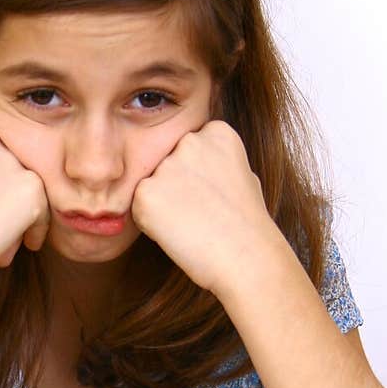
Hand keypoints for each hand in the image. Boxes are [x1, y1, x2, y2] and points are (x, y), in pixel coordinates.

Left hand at [130, 120, 284, 298]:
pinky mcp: (145, 193)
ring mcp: (166, 166)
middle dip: (176, 188)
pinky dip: (151, 225)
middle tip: (201, 214)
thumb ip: (215, 162)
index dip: (198, 178)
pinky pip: (138, 208)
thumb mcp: (243, 176)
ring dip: (163, 206)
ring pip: (151, 186)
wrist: (246, 256)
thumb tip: (198, 169)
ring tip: (193, 224)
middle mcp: (189, 141)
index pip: (189, 150)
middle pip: (166, 165)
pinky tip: (178, 233)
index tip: (216, 197)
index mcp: (216, 132)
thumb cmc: (248, 225)